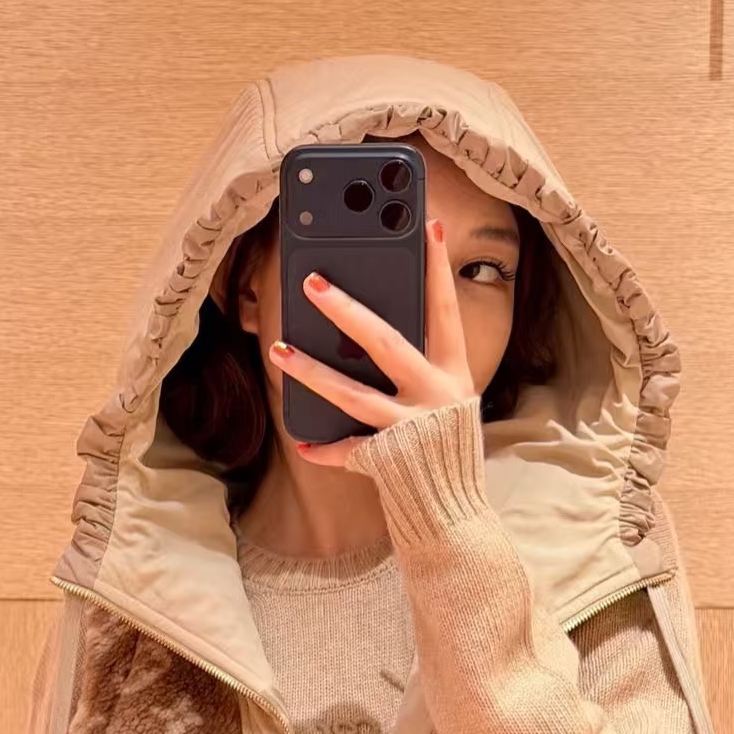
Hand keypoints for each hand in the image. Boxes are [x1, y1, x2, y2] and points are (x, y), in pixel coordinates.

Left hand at [269, 217, 477, 469]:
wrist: (454, 509)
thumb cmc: (444, 444)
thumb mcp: (445, 398)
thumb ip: (418, 365)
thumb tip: (366, 326)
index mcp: (454, 372)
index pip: (444, 310)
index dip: (437, 268)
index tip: (426, 224)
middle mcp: (434, 396)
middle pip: (384, 343)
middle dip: (346, 310)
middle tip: (312, 281)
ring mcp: (409, 428)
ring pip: (352, 394)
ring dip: (311, 371)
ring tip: (279, 349)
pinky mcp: (388, 460)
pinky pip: (347, 451)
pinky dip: (324, 448)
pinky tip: (303, 440)